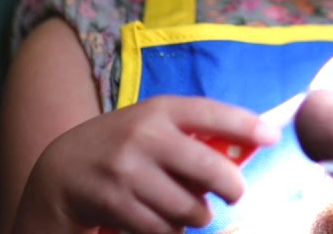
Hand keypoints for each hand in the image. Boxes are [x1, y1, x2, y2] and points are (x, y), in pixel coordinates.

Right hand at [11, 95, 279, 233]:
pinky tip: (160, 219)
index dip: (247, 125)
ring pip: (190, 208)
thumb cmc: (121, 147)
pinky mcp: (116, 203)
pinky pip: (164, 229)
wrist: (59, 171)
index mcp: (159, 110)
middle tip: (234, 194)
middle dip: (232, 188)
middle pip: (212, 169)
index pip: (212, 113)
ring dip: (196, 215)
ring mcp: (128, 171)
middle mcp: (145, 136)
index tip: (273, 137)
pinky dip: (169, 230)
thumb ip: (189, 135)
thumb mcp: (151, 128)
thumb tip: (242, 156)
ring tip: (188, 209)